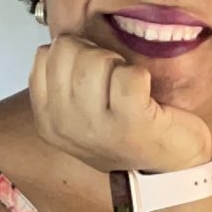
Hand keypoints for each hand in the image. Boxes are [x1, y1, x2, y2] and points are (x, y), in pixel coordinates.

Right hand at [30, 33, 211, 175]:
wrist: (166, 173)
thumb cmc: (126, 135)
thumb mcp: (80, 115)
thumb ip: (63, 83)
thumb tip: (66, 38)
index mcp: (48, 120)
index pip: (45, 55)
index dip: (75, 52)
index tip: (94, 73)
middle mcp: (65, 125)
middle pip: (69, 51)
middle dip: (97, 54)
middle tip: (115, 79)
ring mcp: (97, 126)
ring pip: (97, 60)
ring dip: (119, 65)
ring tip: (130, 89)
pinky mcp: (131, 122)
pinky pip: (130, 75)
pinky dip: (142, 76)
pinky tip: (146, 96)